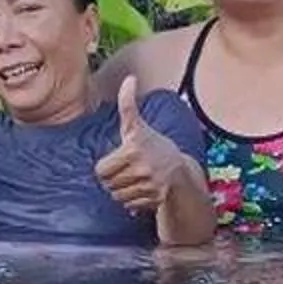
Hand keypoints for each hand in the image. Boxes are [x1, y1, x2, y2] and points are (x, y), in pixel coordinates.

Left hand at [95, 79, 195, 217]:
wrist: (181, 169)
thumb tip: (130, 78)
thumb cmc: (154, 145)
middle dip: (114, 179)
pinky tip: (142, 190)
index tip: (117, 161)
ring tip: (134, 180)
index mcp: (133, 150)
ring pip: (117, 196)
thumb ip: (128, 104)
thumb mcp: (137, 126)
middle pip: (108, 185)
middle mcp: (142, 169)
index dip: (106, 167)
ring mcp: (150, 185)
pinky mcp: (155, 199)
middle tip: (126, 171)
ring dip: (122, 190)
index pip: (101, 170)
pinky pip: (130, 205)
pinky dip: (133, 201)